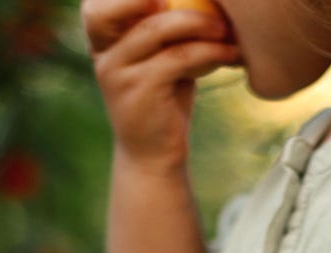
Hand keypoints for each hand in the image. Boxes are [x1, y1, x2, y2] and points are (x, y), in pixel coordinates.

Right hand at [81, 0, 239, 167]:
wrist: (155, 159)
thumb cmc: (162, 103)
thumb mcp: (160, 58)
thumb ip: (165, 28)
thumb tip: (209, 1)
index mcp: (104, 39)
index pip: (100, 3)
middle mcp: (103, 51)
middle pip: (115, 5)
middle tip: (202, 4)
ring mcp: (117, 71)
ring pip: (158, 27)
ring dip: (199, 23)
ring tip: (225, 30)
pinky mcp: (141, 90)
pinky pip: (178, 57)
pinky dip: (209, 51)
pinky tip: (230, 54)